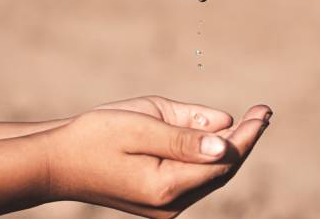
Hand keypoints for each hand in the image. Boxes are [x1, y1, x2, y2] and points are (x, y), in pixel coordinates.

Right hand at [43, 101, 270, 218]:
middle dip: (243, 141)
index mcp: (167, 185)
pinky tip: (214, 139)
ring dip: (227, 150)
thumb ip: (184, 133)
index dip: (247, 135)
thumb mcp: (139, 124)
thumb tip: (226, 140)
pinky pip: (193, 179)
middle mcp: (170, 205)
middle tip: (263, 112)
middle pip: (222, 172)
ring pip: (209, 177)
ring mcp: (163, 209)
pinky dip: (206, 158)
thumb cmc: (93, 136)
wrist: (56, 164)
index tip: (264, 111)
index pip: (224, 160)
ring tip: (246, 122)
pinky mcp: (157, 204)